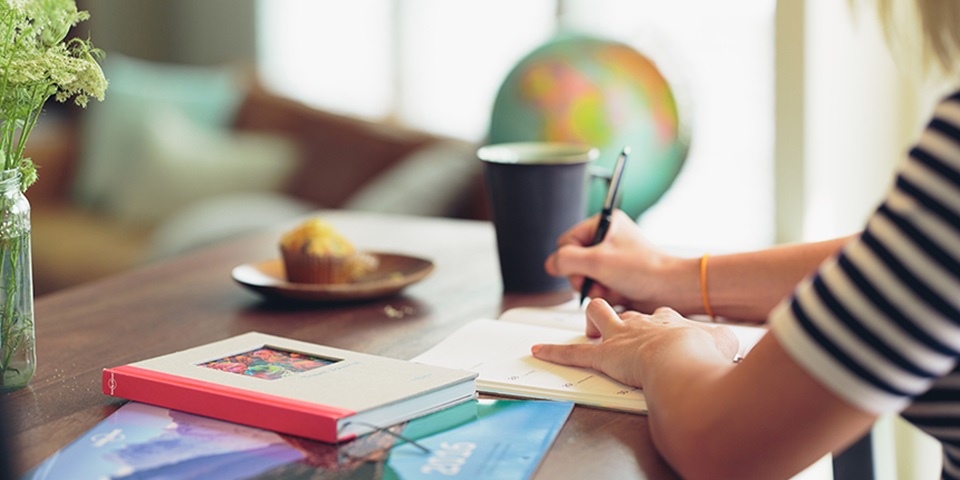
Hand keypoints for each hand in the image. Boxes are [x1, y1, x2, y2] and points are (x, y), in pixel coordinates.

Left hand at [531, 298, 739, 388]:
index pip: (659, 316)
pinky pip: (573, 354)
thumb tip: (729, 343)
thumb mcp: (723, 342)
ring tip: (591, 333)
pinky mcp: (603, 356)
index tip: (666, 331)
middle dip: (621, 317)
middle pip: (625, 311)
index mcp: (668, 320)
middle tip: (625, 332)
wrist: (683, 357)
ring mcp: (620, 337)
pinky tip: (537, 350)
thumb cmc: (703, 354)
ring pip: (598, 316)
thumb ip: (723, 341)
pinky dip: (553, 352)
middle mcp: (641, 323)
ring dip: (592, 324)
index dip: (660, 323)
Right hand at [544, 209, 694, 311]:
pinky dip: (602, 293)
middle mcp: (607, 239)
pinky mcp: (616, 276)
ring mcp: (611, 259)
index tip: (585, 268)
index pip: (566, 241)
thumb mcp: (597, 261)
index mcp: (604, 223)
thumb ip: (566, 260)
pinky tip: (616, 294)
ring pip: (583, 276)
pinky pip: (595, 286)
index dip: (571, 258)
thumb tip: (550, 264)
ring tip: (609, 288)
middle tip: (597, 281)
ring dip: (593, 287)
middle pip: (573, 261)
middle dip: (583, 276)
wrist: (670, 290)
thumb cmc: (643, 269)